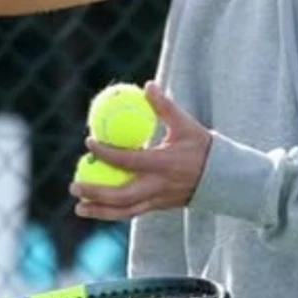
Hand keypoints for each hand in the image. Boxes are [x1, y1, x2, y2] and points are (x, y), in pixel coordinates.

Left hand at [69, 81, 212, 220]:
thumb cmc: (203, 147)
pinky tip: (96, 208)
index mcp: (164, 164)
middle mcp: (159, 186)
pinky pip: (132, 212)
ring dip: (101, 211)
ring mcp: (158, 200)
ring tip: (79, 208)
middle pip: (122, 195)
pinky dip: (113, 212)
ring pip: (126, 211)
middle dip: (97, 192)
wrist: (224, 179)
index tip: (89, 142)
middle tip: (74, 185)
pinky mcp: (158, 207)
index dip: (107, 153)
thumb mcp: (186, 125)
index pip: (129, 160)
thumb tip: (147, 85)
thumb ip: (165, 107)